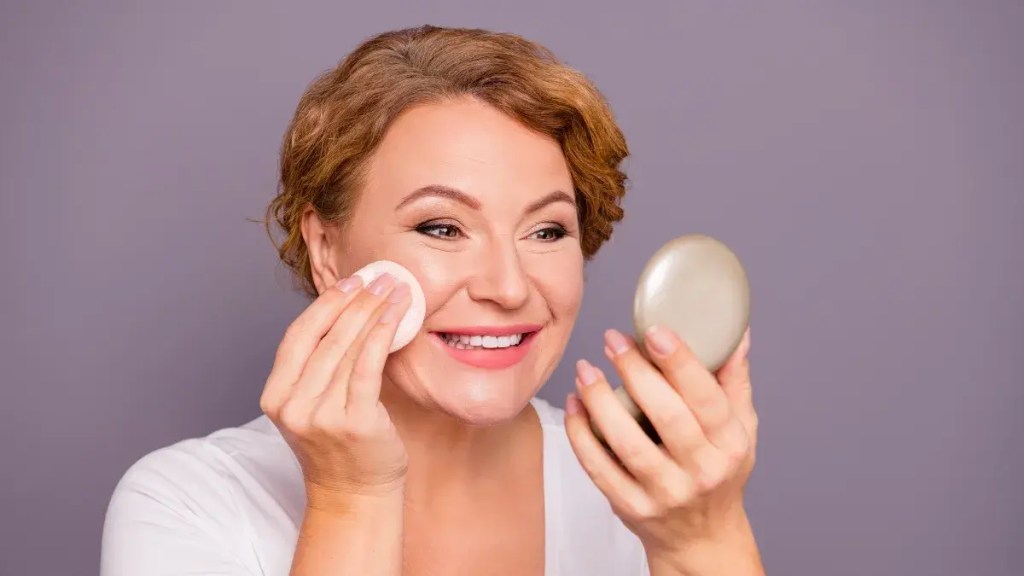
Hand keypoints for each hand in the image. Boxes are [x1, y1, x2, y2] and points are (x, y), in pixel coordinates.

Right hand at [260, 273, 411, 512]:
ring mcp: (320, 416)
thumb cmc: (340, 446)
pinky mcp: (353, 422)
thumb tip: (350, 311)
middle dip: (356, 300)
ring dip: (373, 311)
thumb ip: (319, 366)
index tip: (350, 282)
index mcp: (275, 397)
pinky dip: (382, 334)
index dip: (325, 305)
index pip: (298, 337)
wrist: (354, 496)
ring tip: (394, 289)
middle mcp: (292, 406)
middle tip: (381, 277)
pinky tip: (396, 314)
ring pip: (348, 348)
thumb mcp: (314, 404)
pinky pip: (368, 366)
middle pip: (325, 337)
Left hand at [564, 325, 760, 571]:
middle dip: (635, 372)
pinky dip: (581, 435)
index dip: (679, 361)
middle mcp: (701, 470)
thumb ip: (734, 380)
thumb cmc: (719, 472)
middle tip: (613, 340)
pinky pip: (599, 468)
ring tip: (586, 370)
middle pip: (667, 416)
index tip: (653, 331)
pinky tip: (574, 405)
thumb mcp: (742, 429)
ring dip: (601, 401)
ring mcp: (666, 492)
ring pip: (628, 442)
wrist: (702, 539)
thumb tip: (735, 332)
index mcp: (730, 444)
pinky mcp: (632, 507)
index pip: (706, 397)